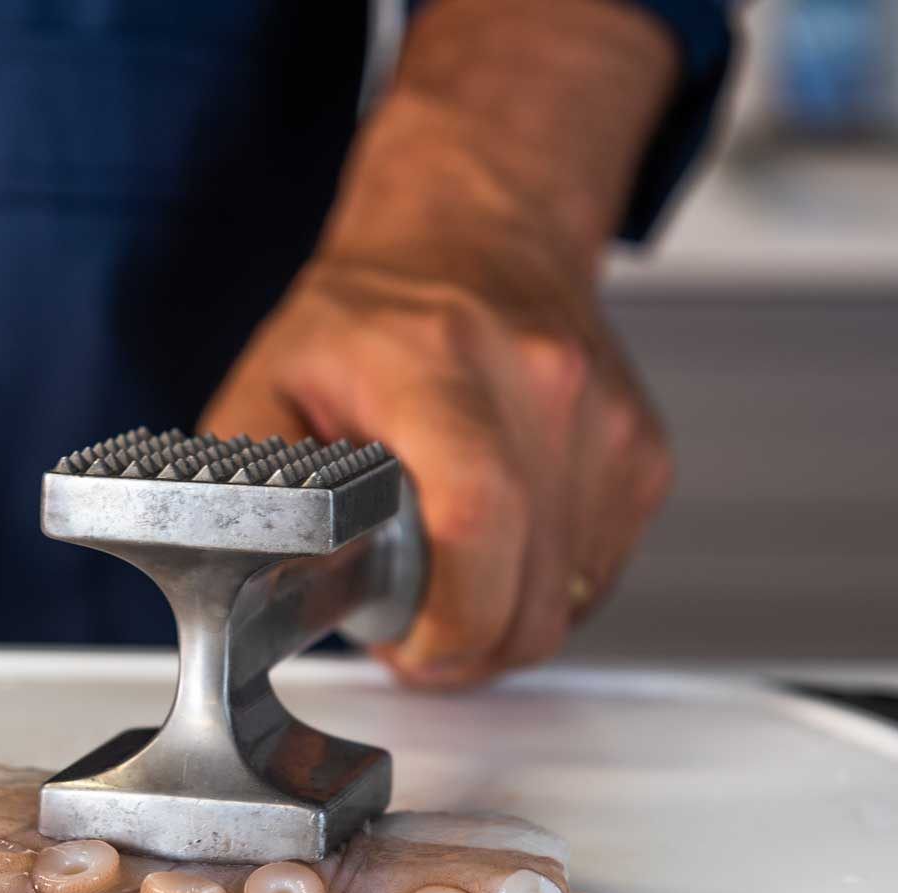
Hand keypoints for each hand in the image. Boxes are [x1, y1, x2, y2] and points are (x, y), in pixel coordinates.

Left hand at [199, 244, 672, 688]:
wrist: (472, 240)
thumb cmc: (369, 320)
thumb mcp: (268, 386)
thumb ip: (257, 491)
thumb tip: (263, 586)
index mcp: (439, 362)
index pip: (477, 514)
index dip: (451, 616)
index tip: (413, 648)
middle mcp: (542, 383)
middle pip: (531, 588)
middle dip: (468, 646)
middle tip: (415, 633)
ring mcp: (605, 420)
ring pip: (566, 599)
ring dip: (504, 620)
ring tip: (447, 575)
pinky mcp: (640, 452)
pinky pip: (595, 574)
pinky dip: (542, 587)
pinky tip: (496, 547)